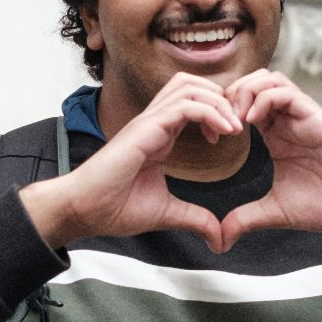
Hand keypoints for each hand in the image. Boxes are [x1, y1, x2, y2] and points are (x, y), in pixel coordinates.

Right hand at [20, 75, 239, 249]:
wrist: (84, 210)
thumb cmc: (113, 207)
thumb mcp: (167, 213)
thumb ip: (195, 218)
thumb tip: (219, 238)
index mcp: (159, 134)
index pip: (192, 101)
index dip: (217, 110)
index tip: (232, 135)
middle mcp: (154, 121)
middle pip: (193, 83)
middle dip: (222, 97)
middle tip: (237, 124)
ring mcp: (148, 122)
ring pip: (190, 86)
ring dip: (218, 101)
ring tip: (234, 126)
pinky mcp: (145, 128)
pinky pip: (184, 106)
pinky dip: (210, 112)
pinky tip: (224, 132)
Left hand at [221, 70, 321, 263]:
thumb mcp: (275, 212)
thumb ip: (245, 219)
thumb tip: (219, 239)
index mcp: (275, 136)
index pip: (241, 104)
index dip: (219, 114)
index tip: (209, 140)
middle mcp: (286, 121)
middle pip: (250, 83)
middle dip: (227, 98)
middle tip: (217, 127)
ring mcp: (301, 116)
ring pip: (266, 79)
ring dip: (243, 93)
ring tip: (233, 123)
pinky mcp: (316, 117)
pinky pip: (285, 91)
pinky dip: (262, 99)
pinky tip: (252, 123)